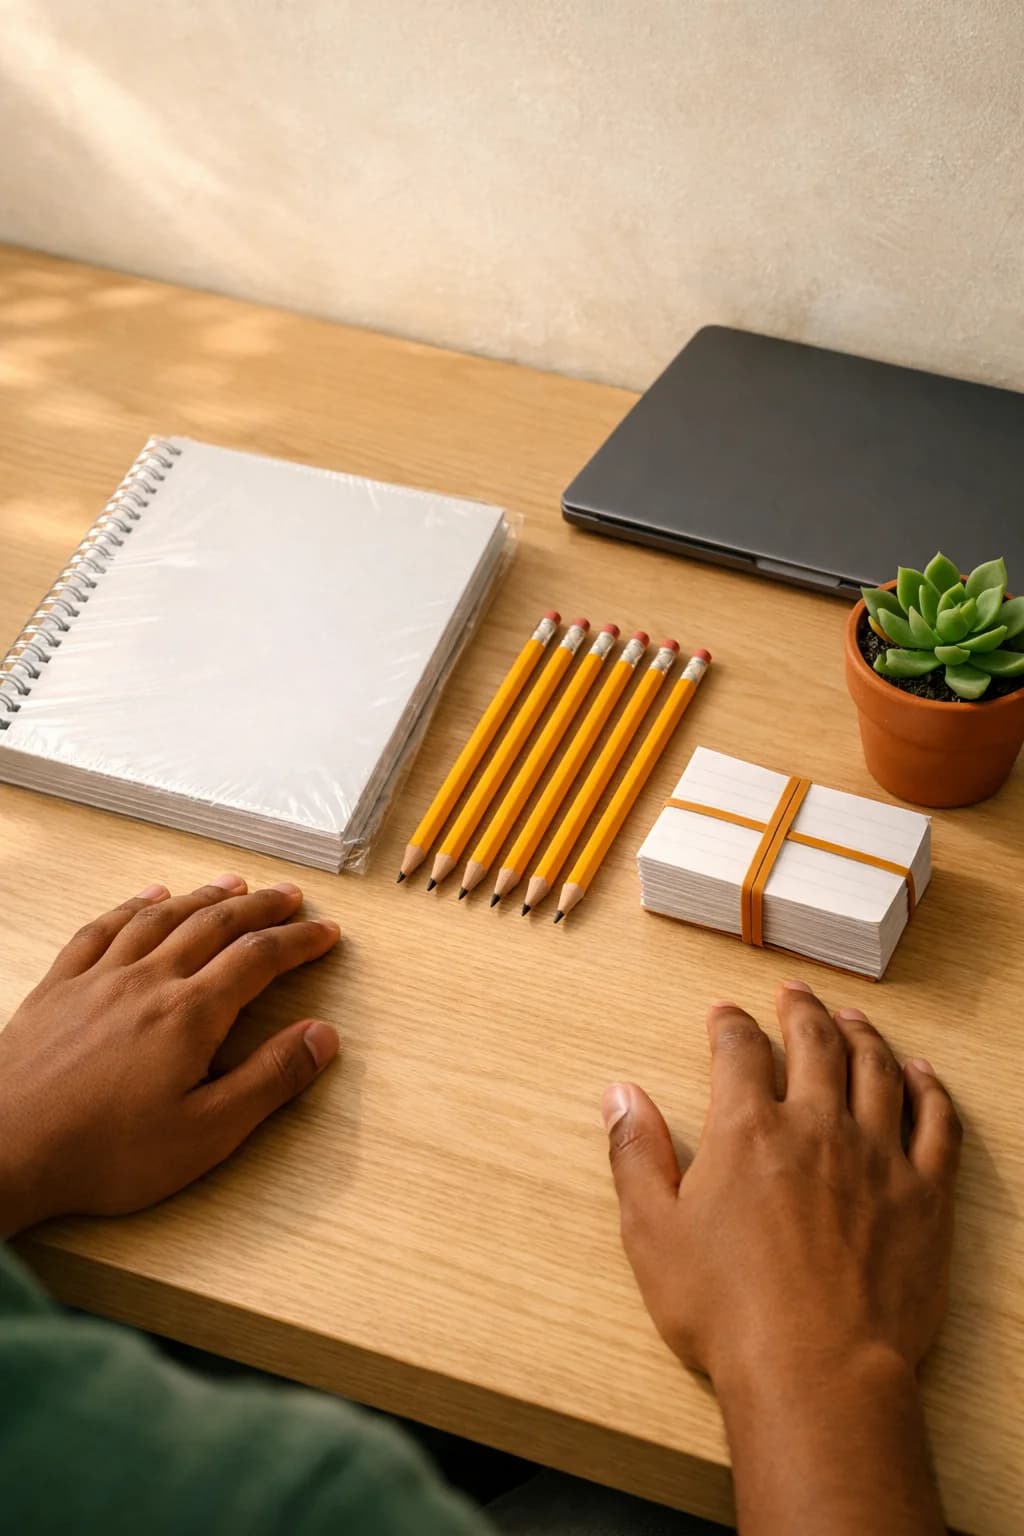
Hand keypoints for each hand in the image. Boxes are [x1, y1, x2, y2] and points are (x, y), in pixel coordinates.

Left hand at [0, 874, 340, 1237]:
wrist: (4, 1151)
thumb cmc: (104, 1153)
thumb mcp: (206, 1134)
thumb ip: (269, 1080)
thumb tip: (323, 1037)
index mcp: (190, 1014)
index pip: (259, 958)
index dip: (299, 941)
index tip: (325, 933)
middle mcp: (148, 981)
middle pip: (215, 924)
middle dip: (260, 906)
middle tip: (289, 896)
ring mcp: (99, 979)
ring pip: (162, 917)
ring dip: (203, 896)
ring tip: (232, 885)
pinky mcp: (59, 988)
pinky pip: (102, 929)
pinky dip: (132, 906)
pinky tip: (147, 897)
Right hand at [602, 981, 961, 1384]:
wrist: (818, 1373)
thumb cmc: (728, 1312)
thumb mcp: (653, 1234)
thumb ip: (636, 1156)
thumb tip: (620, 1094)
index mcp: (748, 1130)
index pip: (739, 1051)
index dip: (730, 1024)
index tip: (725, 1015)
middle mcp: (817, 1127)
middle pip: (815, 1042)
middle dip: (800, 1010)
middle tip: (793, 992)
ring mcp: (878, 1157)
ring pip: (877, 1069)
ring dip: (862, 1034)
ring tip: (852, 1018)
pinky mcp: (924, 1196)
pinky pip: (936, 1122)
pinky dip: (928, 1089)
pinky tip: (921, 1074)